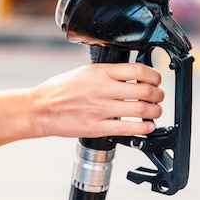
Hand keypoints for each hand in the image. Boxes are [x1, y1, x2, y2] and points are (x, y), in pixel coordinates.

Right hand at [31, 63, 163, 137]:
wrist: (41, 108)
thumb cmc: (61, 90)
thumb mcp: (85, 71)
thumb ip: (109, 73)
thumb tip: (132, 75)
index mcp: (100, 72)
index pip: (138, 70)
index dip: (154, 76)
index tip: (157, 80)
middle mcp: (102, 89)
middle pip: (145, 90)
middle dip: (158, 95)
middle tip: (159, 97)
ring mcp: (100, 109)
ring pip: (141, 110)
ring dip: (155, 112)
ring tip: (155, 112)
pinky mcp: (97, 127)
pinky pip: (128, 128)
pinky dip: (144, 128)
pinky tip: (147, 127)